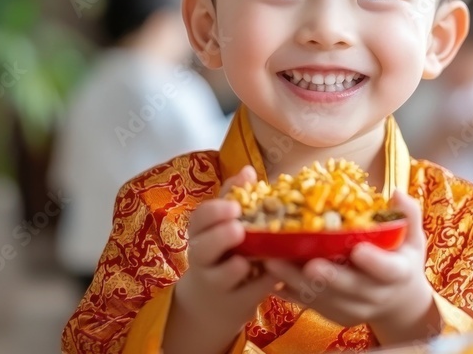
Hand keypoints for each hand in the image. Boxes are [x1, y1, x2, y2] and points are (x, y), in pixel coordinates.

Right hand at [163, 166, 278, 353]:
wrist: (213, 302)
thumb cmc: (225, 250)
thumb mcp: (224, 223)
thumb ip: (235, 196)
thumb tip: (248, 170)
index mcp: (201, 233)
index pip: (199, 219)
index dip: (214, 212)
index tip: (235, 206)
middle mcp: (204, 258)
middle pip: (202, 248)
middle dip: (219, 237)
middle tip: (238, 229)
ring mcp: (217, 283)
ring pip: (219, 276)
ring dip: (233, 267)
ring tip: (244, 261)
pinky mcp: (236, 303)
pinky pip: (248, 294)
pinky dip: (261, 285)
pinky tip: (274, 275)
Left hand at [265, 190, 440, 345]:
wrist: (398, 302)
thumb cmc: (403, 260)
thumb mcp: (413, 237)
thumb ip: (407, 214)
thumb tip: (395, 191)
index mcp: (398, 273)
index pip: (388, 270)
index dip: (373, 262)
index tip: (358, 250)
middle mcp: (376, 295)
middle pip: (350, 288)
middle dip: (328, 277)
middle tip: (309, 263)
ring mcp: (354, 308)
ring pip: (325, 298)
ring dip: (298, 282)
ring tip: (273, 263)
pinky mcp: (334, 314)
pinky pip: (311, 305)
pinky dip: (291, 293)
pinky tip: (272, 278)